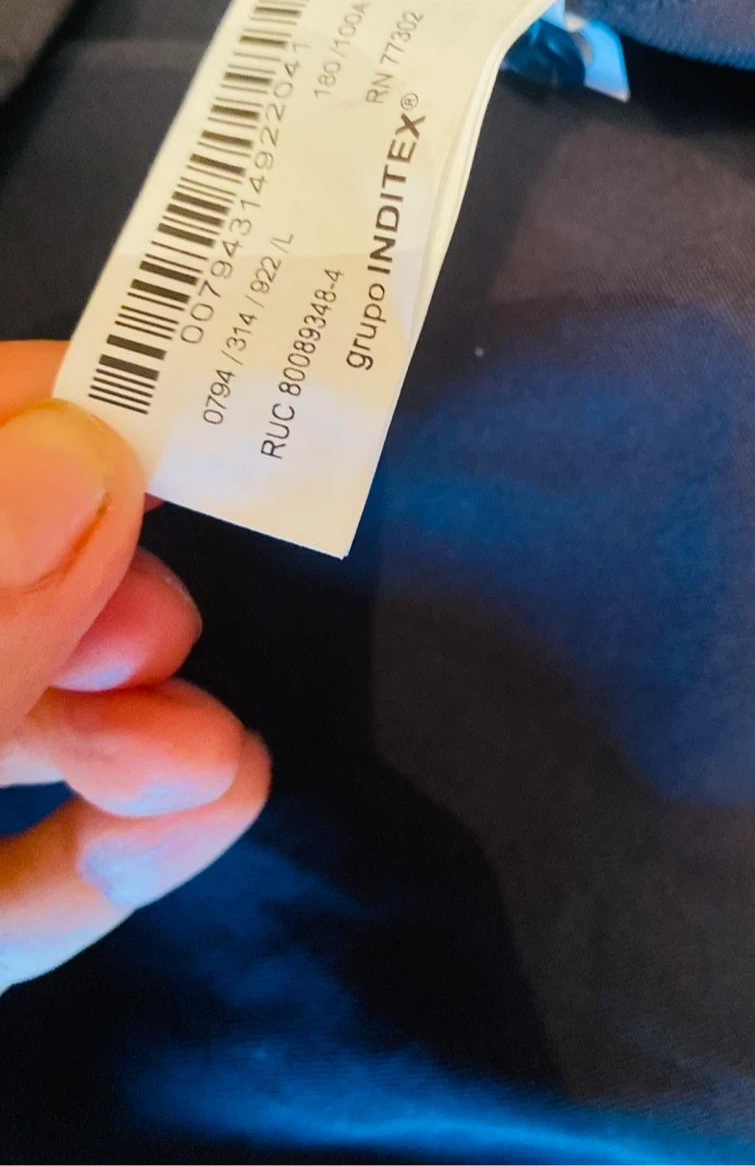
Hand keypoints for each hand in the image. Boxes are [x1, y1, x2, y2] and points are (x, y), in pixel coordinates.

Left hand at [0, 341, 268, 990]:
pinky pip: (16, 884)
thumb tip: (82, 446)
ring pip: (12, 730)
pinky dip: (118, 849)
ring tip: (205, 753)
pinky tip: (209, 810)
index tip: (164, 395)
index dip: (39, 407)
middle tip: (162, 621)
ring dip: (133, 730)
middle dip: (99, 590)